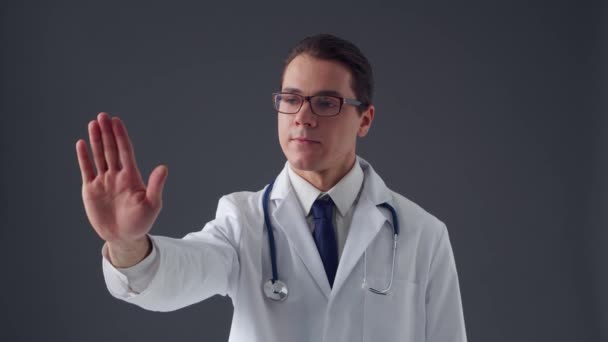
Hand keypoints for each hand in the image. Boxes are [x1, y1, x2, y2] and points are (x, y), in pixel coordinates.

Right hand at [76, 112, 167, 265]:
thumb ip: (155, 185)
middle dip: (107, 133)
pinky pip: (87, 169)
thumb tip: (163, 168)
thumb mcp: (152, 204)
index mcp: (132, 176)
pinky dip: (84, 157)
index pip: (125, 151)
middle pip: (111, 149)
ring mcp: (104, 181)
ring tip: (93, 123)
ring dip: (95, 140)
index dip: (120, 136)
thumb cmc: (141, 222)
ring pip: (99, 156)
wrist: (124, 237)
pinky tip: (81, 143)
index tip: (116, 121)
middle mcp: (117, 175)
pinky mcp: (91, 190)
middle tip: (103, 116)